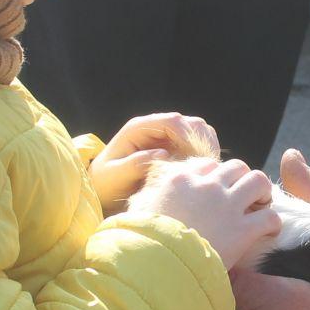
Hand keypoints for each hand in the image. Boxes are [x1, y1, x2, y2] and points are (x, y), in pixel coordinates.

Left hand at [89, 113, 219, 211]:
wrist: (102, 188)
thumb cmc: (106, 181)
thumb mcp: (114, 175)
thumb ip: (135, 164)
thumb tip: (162, 154)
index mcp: (140, 128)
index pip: (173, 122)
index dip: (190, 138)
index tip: (197, 160)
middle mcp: (156, 127)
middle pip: (192, 123)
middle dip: (203, 143)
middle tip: (207, 167)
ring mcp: (167, 136)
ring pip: (200, 132)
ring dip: (207, 149)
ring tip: (205, 171)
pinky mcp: (175, 148)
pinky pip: (198, 146)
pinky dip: (204, 157)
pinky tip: (201, 173)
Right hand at [126, 157, 278, 268]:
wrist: (155, 269)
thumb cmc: (141, 245)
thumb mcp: (137, 214)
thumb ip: (146, 199)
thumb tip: (145, 197)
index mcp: (180, 180)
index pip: (208, 165)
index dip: (217, 179)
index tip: (217, 194)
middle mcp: (206, 186)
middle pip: (237, 167)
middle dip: (243, 181)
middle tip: (243, 201)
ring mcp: (226, 206)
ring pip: (258, 181)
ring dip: (262, 194)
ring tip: (259, 210)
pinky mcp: (242, 230)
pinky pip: (270, 216)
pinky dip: (273, 224)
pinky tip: (268, 233)